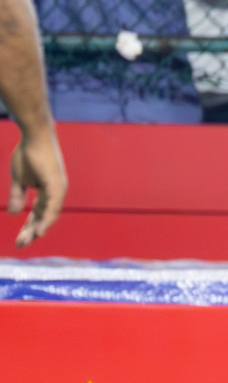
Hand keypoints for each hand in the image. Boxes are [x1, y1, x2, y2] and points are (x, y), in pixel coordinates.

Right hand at [9, 127, 65, 247]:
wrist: (34, 136)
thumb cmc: (27, 154)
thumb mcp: (19, 180)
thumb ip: (18, 196)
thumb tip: (15, 213)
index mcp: (48, 192)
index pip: (38, 213)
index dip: (29, 226)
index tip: (20, 240)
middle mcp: (56, 192)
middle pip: (44, 216)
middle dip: (32, 231)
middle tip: (21, 245)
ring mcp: (58, 188)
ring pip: (49, 214)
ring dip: (38, 228)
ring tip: (29, 241)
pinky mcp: (56, 184)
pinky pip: (53, 205)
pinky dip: (47, 218)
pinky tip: (40, 230)